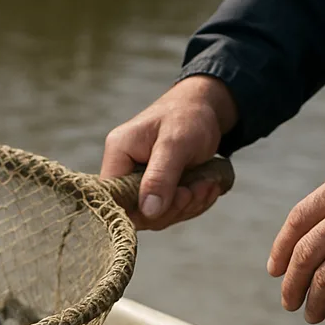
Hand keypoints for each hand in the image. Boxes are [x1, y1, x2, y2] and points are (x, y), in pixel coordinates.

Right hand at [101, 75, 238, 229]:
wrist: (204, 107)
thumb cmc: (188, 115)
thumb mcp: (176, 142)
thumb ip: (161, 176)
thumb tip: (149, 212)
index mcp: (118, 155)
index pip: (117, 201)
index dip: (145, 212)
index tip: (181, 195)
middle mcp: (123, 172)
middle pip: (138, 214)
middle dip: (175, 208)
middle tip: (200, 189)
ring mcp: (139, 184)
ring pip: (157, 217)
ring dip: (188, 206)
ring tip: (208, 184)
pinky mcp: (155, 192)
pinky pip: (170, 212)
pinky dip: (192, 204)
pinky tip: (207, 186)